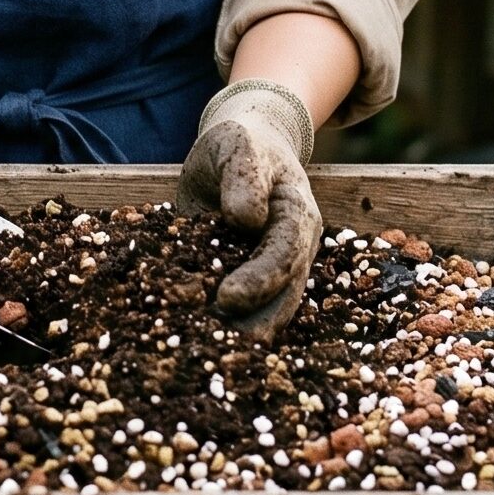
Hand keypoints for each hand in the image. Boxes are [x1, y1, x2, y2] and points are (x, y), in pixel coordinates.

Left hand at [177, 86, 321, 340]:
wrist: (243, 147)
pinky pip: (247, 308)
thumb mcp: (237, 146)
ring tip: (205, 351)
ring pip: (270, 310)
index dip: (260, 279)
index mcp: (297, 215)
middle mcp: (295, 248)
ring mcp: (277, 267)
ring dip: (242, 331)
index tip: (227, 298)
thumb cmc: (240, 144)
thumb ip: (243, 176)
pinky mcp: (252, 277)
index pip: (285, 254)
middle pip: (284, 295)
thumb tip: (246, 220)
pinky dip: (225, 325)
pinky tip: (196, 340)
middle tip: (214, 341)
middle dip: (253, 321)